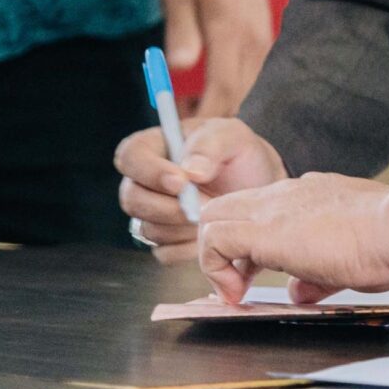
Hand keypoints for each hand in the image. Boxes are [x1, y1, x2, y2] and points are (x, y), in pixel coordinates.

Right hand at [115, 116, 285, 263]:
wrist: (258, 186)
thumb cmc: (240, 154)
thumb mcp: (231, 136)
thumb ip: (208, 146)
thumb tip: (189, 171)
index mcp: (153, 148)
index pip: (130, 157)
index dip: (149, 172)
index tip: (182, 181)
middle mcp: (144, 182)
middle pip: (133, 199)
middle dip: (170, 206)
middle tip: (206, 204)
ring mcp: (151, 214)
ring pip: (148, 229)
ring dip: (183, 226)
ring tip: (214, 214)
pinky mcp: (165, 241)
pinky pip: (164, 252)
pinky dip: (189, 246)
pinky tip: (210, 231)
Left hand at [158, 0, 274, 117]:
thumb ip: (181, 31)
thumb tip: (179, 66)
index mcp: (229, 28)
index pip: (224, 86)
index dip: (207, 115)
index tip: (184, 131)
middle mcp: (253, 38)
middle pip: (242, 95)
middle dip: (214, 118)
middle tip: (180, 126)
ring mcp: (263, 38)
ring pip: (251, 88)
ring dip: (225, 104)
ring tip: (190, 107)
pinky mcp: (265, 37)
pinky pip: (255, 75)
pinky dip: (235, 90)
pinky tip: (210, 89)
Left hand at [196, 172, 388, 304]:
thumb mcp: (348, 260)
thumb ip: (317, 276)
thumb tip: (299, 292)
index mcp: (308, 197)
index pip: (260, 209)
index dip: (249, 244)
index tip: (257, 275)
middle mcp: (286, 194)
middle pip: (225, 206)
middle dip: (222, 245)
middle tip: (240, 281)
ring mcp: (273, 207)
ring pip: (212, 216)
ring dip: (216, 256)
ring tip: (235, 291)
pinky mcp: (264, 230)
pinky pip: (215, 239)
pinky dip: (214, 267)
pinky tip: (236, 294)